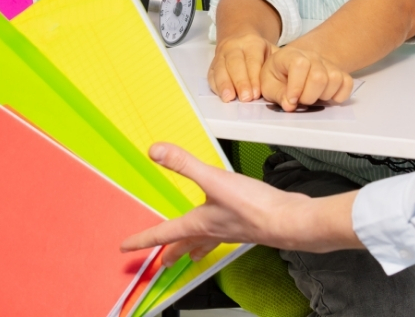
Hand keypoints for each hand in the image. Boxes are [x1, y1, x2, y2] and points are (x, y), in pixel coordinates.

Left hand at [120, 143, 360, 265]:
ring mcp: (231, 230)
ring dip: (194, 249)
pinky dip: (218, 236)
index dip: (142, 239)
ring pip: (206, 242)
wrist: (289, 221)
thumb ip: (184, 164)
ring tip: (189, 255)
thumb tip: (155, 151)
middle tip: (159, 263)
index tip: (125, 246)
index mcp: (199, 222)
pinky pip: (225, 235)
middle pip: (185, 244)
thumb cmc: (254, 206)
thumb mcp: (214, 179)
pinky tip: (226, 230)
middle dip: (170, 253)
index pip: (164, 232)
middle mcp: (213, 230)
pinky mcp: (248, 226)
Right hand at [209, 32, 273, 101]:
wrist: (239, 36)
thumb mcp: (272, 50)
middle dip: (240, 82)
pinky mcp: (213, 63)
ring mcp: (221, 54)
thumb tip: (287, 84)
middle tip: (246, 98)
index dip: (254, 77)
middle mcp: (234, 46)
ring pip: (220, 68)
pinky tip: (221, 95)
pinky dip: (216, 85)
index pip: (252, 60)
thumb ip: (277, 64)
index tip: (256, 93)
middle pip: (235, 64)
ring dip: (225, 84)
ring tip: (229, 98)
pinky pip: (212, 74)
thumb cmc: (259, 50)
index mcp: (251, 42)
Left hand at [260, 45, 353, 111]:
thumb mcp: (268, 84)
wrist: (289, 68)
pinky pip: (347, 83)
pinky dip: (339, 95)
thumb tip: (290, 105)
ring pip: (335, 79)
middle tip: (300, 100)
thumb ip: (277, 94)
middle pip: (319, 77)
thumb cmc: (277, 76)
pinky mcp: (339, 73)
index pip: (300, 65)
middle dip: (309, 96)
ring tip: (312, 97)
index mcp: (291, 55)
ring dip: (323, 95)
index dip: (296, 86)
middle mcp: (312, 56)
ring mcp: (327, 64)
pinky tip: (326, 97)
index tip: (291, 100)